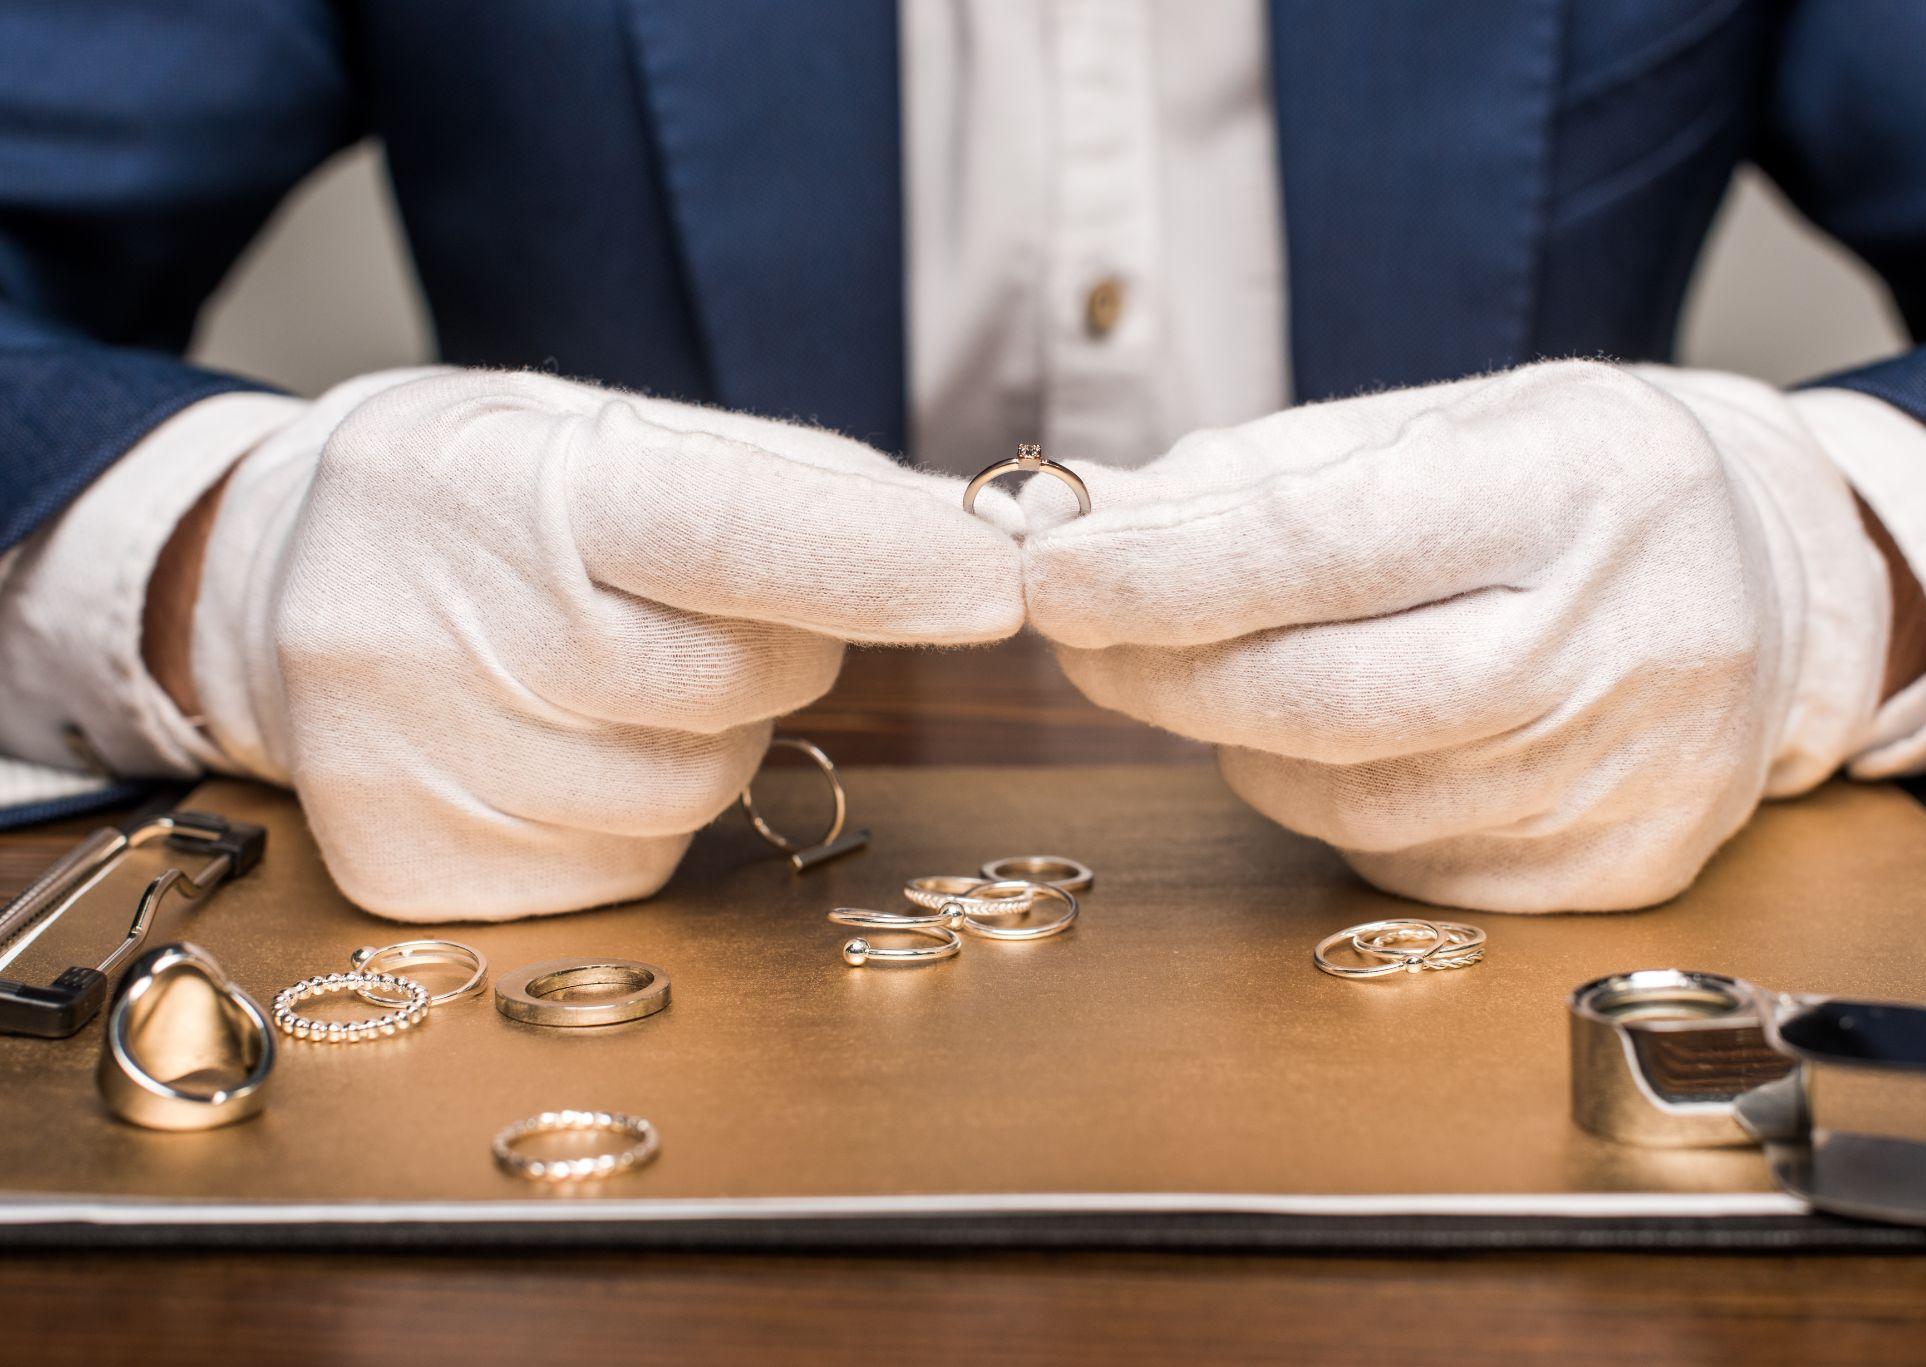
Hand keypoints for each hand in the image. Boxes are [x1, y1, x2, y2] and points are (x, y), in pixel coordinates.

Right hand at [186, 369, 1020, 918]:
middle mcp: (425, 630)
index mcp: (490, 481)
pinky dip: (638, 807)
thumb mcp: (608, 436)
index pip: (717, 531)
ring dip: (709, 732)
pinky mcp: (415, 874)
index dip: (871, 561)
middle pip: (731, 684)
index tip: (993, 581)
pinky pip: (628, 862)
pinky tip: (561, 739)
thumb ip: (793, 486)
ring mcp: (409, 768)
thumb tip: (969, 542)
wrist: (273, 578)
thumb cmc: (485, 493)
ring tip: (617, 663)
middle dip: (782, 644)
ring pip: (691, 788)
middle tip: (725, 600)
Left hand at [1022, 361, 1889, 910]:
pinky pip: (1400, 860)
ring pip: (1346, 796)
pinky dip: (1329, 802)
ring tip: (1236, 673)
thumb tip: (1088, 523)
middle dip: (1165, 673)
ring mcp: (1628, 772)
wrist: (1768, 587)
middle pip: (1324, 697)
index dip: (1169, 575)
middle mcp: (1620, 637)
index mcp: (1575, 484)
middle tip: (1081, 639)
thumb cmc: (1570, 490)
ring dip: (1242, 741)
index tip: (1052, 577)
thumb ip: (1258, 476)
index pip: (1329, 546)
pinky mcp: (1615, 868)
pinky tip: (1341, 741)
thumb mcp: (1437, 426)